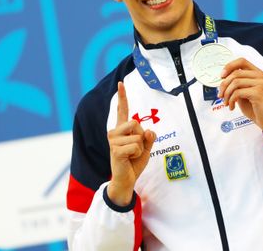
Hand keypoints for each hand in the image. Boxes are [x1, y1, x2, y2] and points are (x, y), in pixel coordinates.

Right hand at [107, 82, 155, 206]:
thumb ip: (149, 138)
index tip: (121, 83)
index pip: (122, 110)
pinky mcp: (115, 150)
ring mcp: (113, 141)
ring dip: (140, 147)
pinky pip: (136, 146)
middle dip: (142, 137)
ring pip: (138, 136)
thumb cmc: (134, 163)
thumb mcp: (146, 148)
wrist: (126, 180)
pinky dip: (138, 154)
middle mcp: (114, 132)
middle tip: (135, 149)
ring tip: (131, 155)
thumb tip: (149, 131)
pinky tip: (129, 159)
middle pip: (137, 123)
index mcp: (122, 129)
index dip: (122, 96)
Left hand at [218, 58, 262, 139]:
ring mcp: (261, 83)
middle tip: (220, 95)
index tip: (221, 76)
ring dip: (227, 94)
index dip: (229, 66)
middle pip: (236, 73)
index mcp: (259, 74)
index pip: (242, 61)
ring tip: (226, 102)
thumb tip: (223, 78)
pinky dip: (231, 100)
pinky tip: (232, 107)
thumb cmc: (258, 108)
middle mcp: (262, 76)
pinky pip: (237, 93)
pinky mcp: (258, 93)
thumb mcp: (245, 93)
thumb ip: (238, 84)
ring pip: (235, 82)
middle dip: (224, 85)